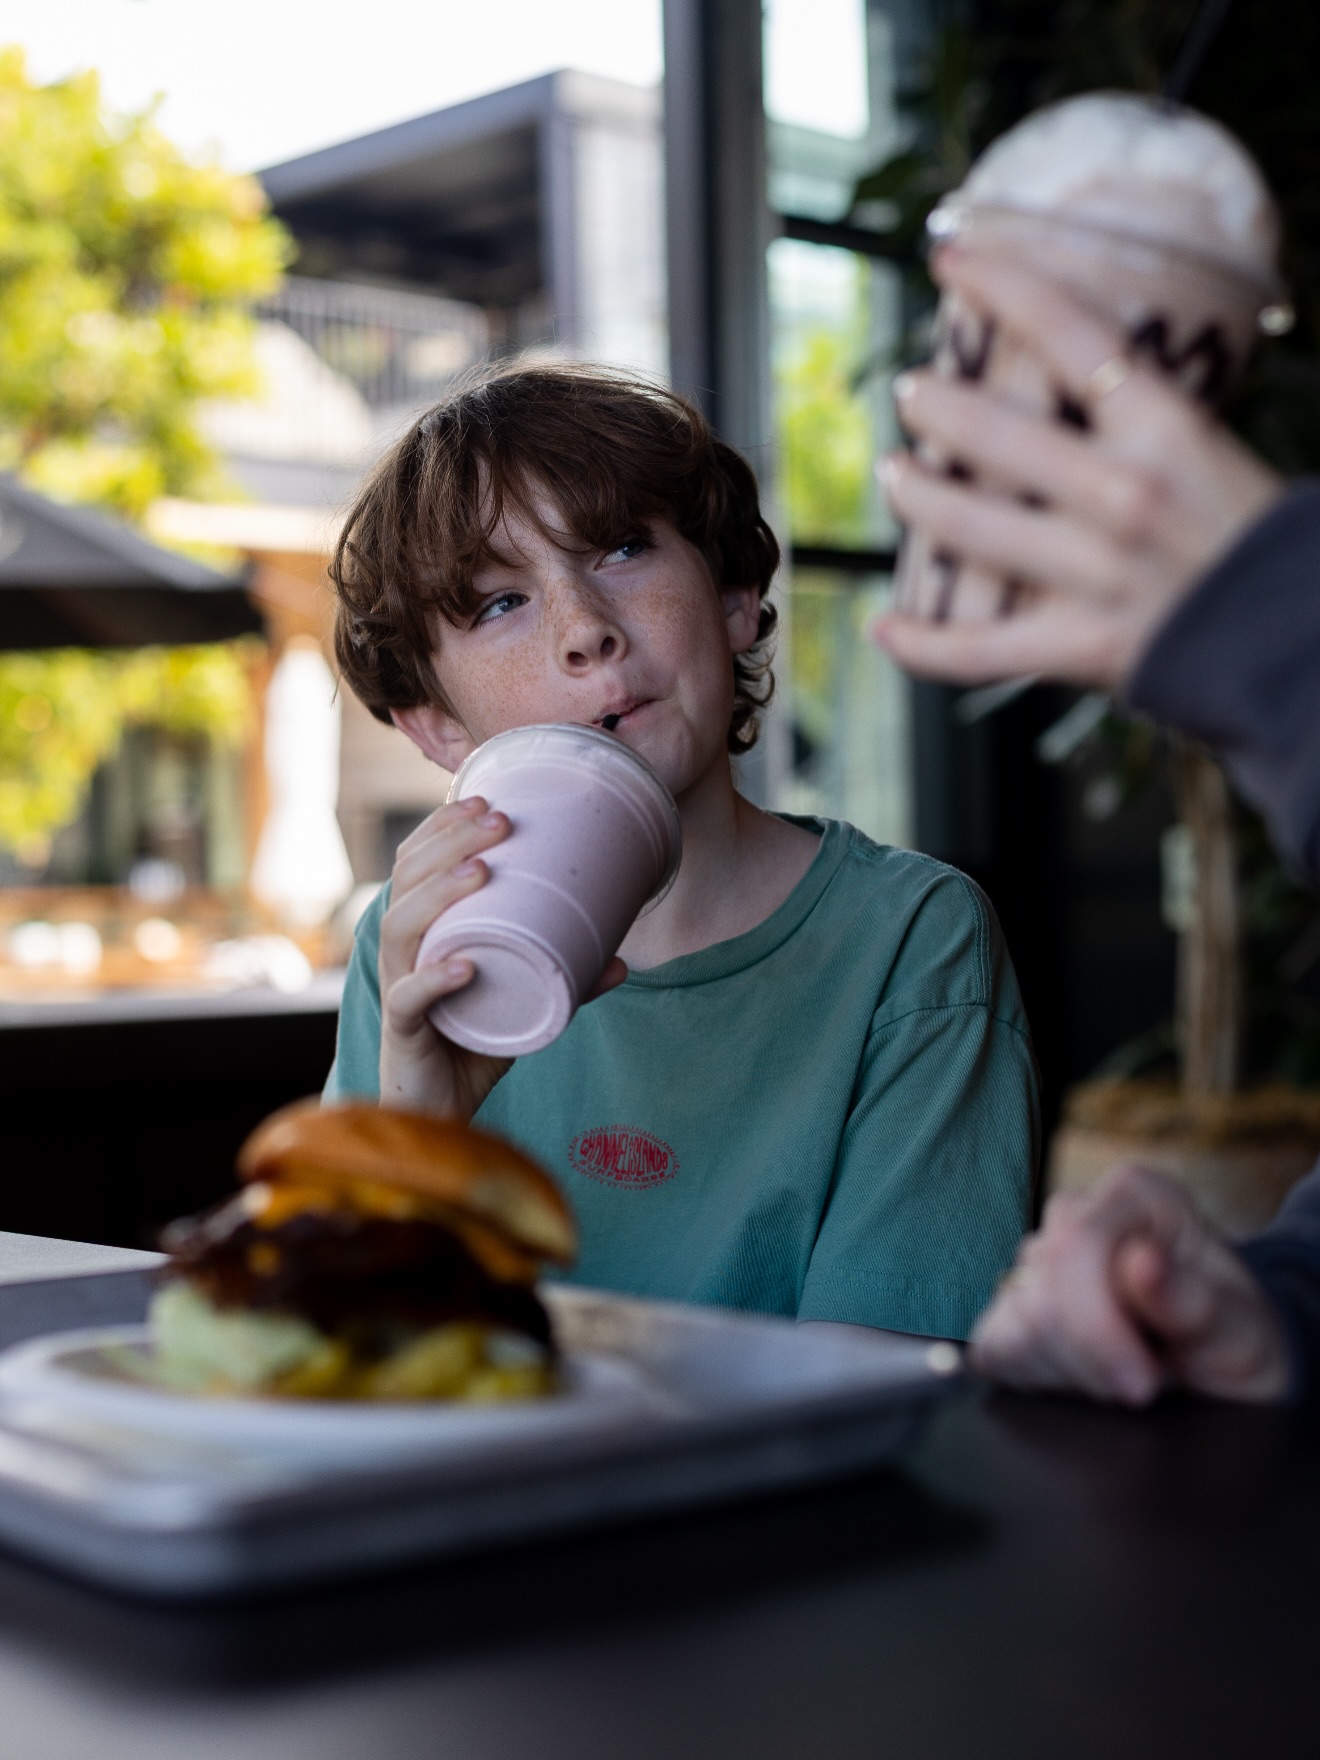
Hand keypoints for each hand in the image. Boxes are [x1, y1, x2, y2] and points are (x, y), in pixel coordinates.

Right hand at [377, 796, 626, 1117]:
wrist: (441, 1112)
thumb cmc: (472, 1046)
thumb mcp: (524, 1003)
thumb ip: (565, 980)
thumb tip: (623, 961)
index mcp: (422, 934)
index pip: (416, 865)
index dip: (442, 828)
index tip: (484, 800)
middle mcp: (402, 954)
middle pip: (407, 883)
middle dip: (449, 844)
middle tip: (498, 821)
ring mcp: (398, 991)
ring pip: (402, 930)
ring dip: (440, 894)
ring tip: (481, 872)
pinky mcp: (404, 1033)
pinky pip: (410, 1000)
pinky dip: (435, 979)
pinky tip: (462, 964)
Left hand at [876, 244, 1283, 690]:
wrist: (1298, 638)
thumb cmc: (1255, 536)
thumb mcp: (1210, 450)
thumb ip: (1139, 426)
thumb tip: (1075, 388)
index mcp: (1166, 430)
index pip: (1069, 334)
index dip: (1002, 286)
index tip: (952, 258)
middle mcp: (1122, 495)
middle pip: (995, 434)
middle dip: (936, 406)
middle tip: (909, 392)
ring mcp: (1094, 574)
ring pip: (968, 530)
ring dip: (916, 498)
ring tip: (893, 475)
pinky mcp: (1080, 645)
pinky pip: (977, 650)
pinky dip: (922, 645)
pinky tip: (883, 628)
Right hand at [970, 1163, 1290, 1404]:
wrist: (1224, 1370)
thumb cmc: (1234, 1339)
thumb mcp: (1239, 1327)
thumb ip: (1194, 1299)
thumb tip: (1142, 1264)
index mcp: (1136, 1196)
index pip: (1076, 1243)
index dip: (1097, 1323)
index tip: (1143, 1383)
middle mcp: (1078, 1213)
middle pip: (1039, 1287)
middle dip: (1088, 1356)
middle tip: (1144, 1385)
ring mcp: (1037, 1257)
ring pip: (1011, 1321)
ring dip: (1069, 1372)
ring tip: (1122, 1376)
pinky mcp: (1011, 1304)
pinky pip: (991, 1345)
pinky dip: (1035, 1378)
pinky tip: (1084, 1379)